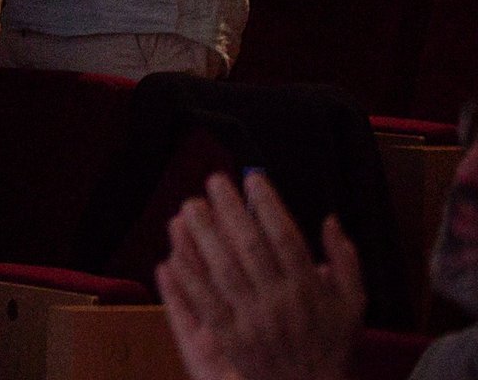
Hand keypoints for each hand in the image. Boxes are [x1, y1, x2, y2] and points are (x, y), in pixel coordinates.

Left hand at [156, 172, 362, 379]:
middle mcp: (281, 302)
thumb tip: (330, 221)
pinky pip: (205, 302)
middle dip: (230, 209)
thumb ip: (346, 261)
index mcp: (310, 289)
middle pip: (250, 246)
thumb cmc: (330, 346)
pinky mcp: (231, 339)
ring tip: (190, 206)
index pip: (287, 237)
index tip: (253, 179)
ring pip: (223, 269)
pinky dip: (189, 277)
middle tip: (214, 181)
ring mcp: (254, 321)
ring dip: (204, 234)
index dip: (268, 205)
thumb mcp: (352, 306)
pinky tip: (174, 252)